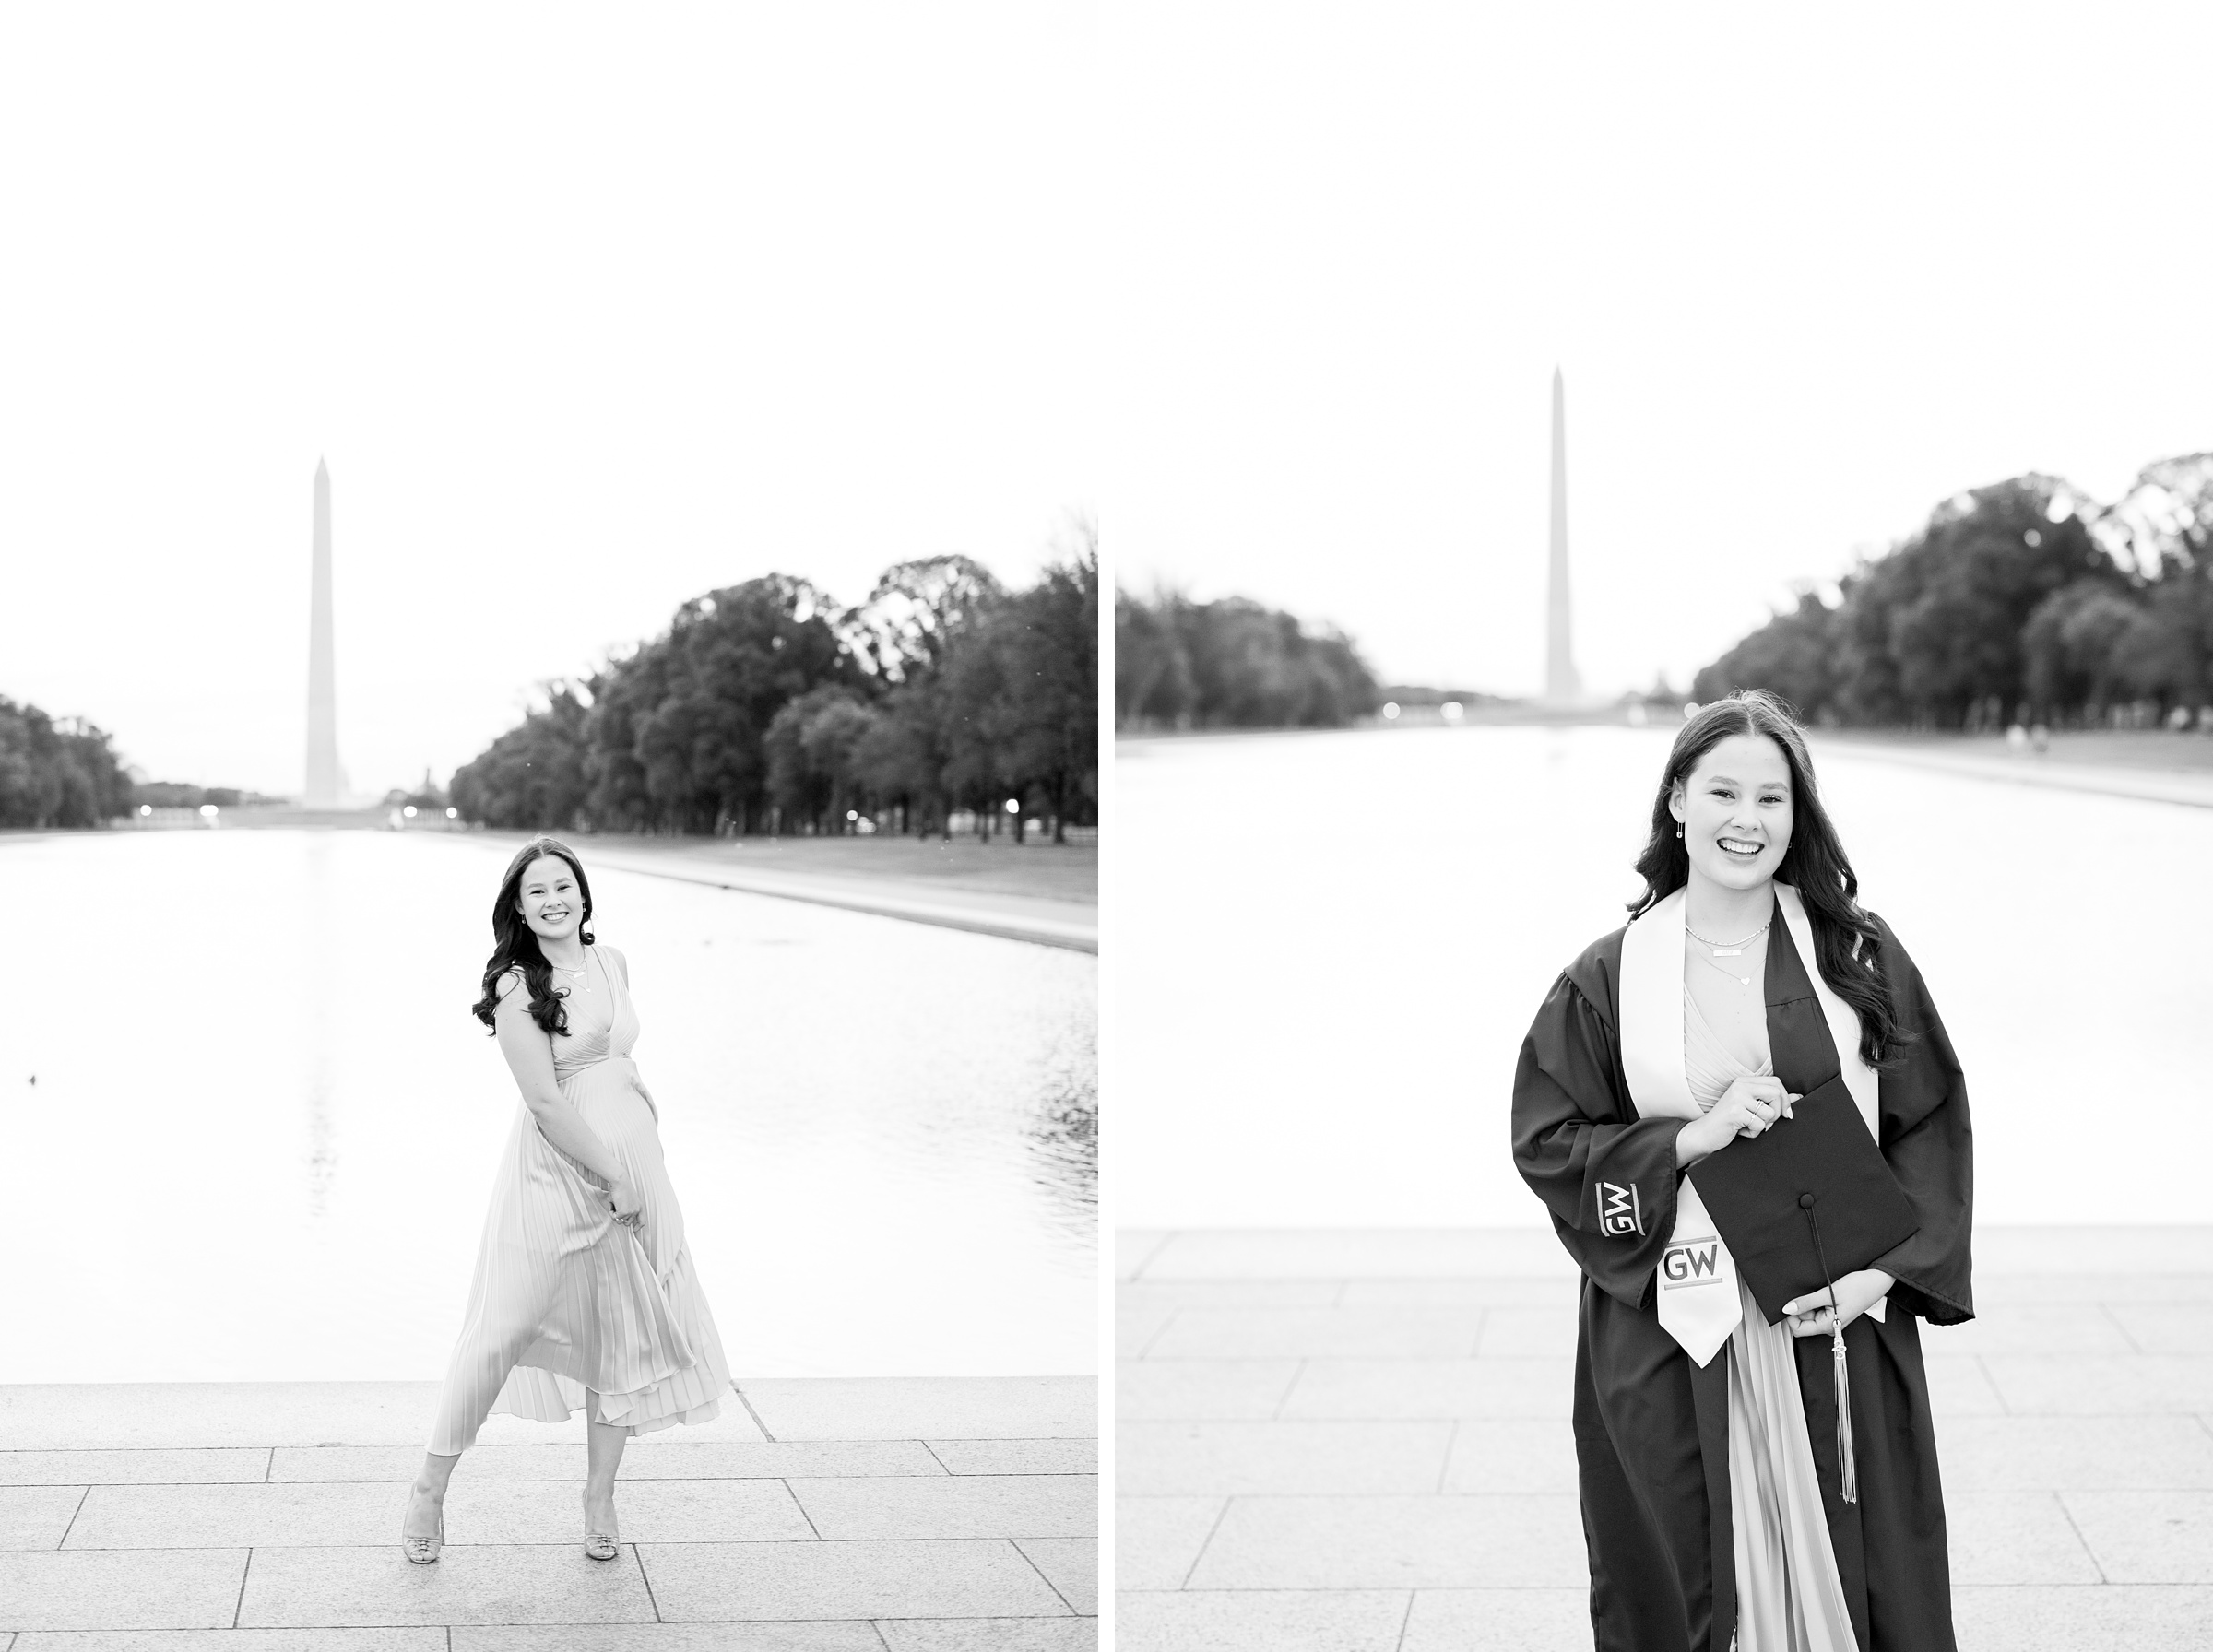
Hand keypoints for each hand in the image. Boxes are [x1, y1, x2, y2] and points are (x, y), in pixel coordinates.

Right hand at [607, 1176, 643, 1231]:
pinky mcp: (623, 1213)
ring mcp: (630, 1213)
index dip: (638, 1227)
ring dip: (614, 1213)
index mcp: (640, 1207)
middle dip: (620, 1218)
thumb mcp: (629, 1200)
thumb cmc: (622, 1188)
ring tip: (615, 1202)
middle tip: (616, 1207)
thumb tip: (620, 1219)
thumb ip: (627, 1209)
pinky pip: (614, 1217)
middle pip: (627, 1223)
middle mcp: (636, 1211)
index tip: (634, 1229)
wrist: (620, 1182)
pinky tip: (613, 1203)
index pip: (642, 1221)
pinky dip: (611, 1211)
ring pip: (619, 1220)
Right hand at [1679, 1076, 1798, 1163]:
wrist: (1703, 1134)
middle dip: (1778, 1112)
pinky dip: (1753, 1133)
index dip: (1786, 1099)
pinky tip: (1741, 1131)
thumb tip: (1798, 1097)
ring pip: (1770, 1113)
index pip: (1776, 1082)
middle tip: (1767, 1123)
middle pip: (1776, 1093)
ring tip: (1748, 1126)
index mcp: (1744, 1082)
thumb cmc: (1728, 1121)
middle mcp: (1740, 1086)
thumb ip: (1772, 1101)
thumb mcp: (1750, 1107)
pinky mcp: (1735, 1112)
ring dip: (1763, 1126)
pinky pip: (1759, 1125)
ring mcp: (1737, 1098)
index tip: (1786, 1114)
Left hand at [1784, 1269, 1891, 1336]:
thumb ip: (1807, 1302)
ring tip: (1821, 1294)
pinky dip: (1815, 1302)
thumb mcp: (1829, 1293)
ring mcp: (1831, 1321)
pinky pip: (1817, 1311)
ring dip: (1809, 1304)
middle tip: (1813, 1295)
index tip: (1793, 1303)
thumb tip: (1787, 1309)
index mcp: (1829, 1326)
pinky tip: (1824, 1294)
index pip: (1799, 1330)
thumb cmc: (1858, 1288)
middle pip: (1803, 1323)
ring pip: (1809, 1316)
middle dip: (1802, 1309)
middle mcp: (1830, 1327)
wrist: (1875, 1282)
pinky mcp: (1833, 1315)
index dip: (1792, 1316)